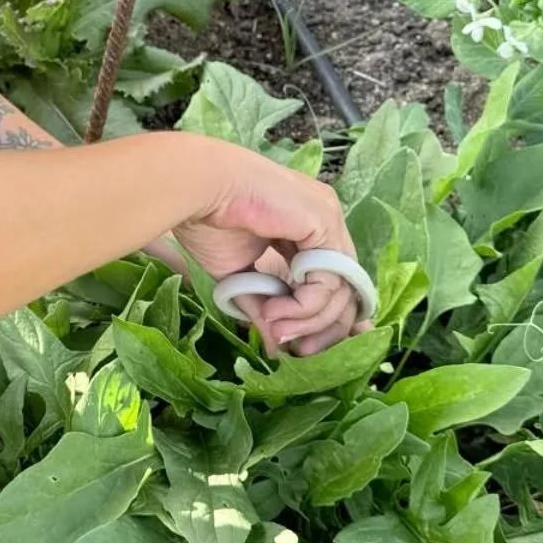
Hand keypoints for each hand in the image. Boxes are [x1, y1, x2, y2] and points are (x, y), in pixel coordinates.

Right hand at [172, 144, 369, 358]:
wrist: (196, 189)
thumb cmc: (209, 221)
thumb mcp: (240, 277)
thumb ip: (265, 307)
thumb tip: (279, 348)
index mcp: (306, 228)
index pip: (333, 281)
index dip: (323, 318)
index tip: (305, 348)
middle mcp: (324, 221)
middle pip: (345, 288)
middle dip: (323, 327)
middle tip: (300, 353)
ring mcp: (328, 218)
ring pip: (340, 289)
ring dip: (308, 319)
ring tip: (275, 326)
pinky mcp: (324, 222)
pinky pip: (329, 280)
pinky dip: (305, 306)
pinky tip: (275, 311)